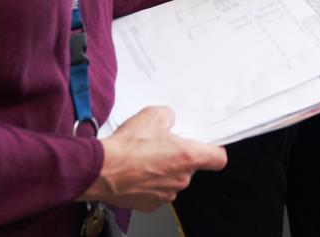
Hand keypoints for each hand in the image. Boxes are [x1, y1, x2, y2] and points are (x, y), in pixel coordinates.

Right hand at [80, 106, 225, 210]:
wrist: (101, 170)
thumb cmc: (126, 147)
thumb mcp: (153, 115)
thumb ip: (170, 116)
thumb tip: (170, 120)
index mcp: (188, 157)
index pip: (218, 159)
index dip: (214, 151)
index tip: (210, 148)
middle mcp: (181, 179)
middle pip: (190, 167)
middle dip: (178, 157)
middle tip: (160, 146)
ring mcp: (166, 194)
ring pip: (171, 180)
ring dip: (162, 170)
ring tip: (143, 158)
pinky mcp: (150, 205)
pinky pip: (156, 191)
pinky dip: (149, 183)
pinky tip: (136, 172)